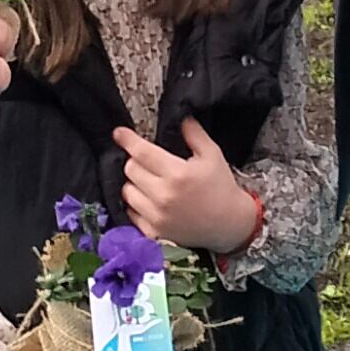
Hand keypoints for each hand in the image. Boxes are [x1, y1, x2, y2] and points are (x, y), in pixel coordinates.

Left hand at [115, 118, 259, 252]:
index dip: (128, 140)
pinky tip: (150, 200)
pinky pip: (131, 213)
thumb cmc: (221, 188)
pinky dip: (136, 204)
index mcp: (178, 174)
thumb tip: (181, 118)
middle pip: (131, 169)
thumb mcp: (212, 155)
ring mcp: (157, 217)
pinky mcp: (154, 232)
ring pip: (127, 191)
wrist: (230, 223)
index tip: (119, 133)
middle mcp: (164, 196)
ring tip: (151, 181)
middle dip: (136, 161)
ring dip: (134, 182)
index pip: (142, 152)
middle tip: (150, 162)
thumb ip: (194, 134)